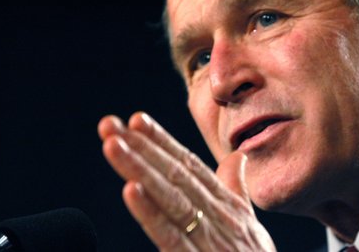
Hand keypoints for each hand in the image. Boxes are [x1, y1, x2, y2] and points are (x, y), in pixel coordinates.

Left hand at [98, 112, 275, 250]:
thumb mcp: (248, 223)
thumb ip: (237, 189)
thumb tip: (236, 156)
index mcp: (224, 203)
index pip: (189, 164)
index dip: (162, 141)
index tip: (136, 120)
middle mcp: (216, 214)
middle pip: (174, 173)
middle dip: (141, 146)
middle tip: (110, 124)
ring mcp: (208, 237)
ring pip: (169, 196)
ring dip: (139, 168)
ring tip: (113, 145)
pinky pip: (170, 236)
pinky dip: (150, 213)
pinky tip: (130, 191)